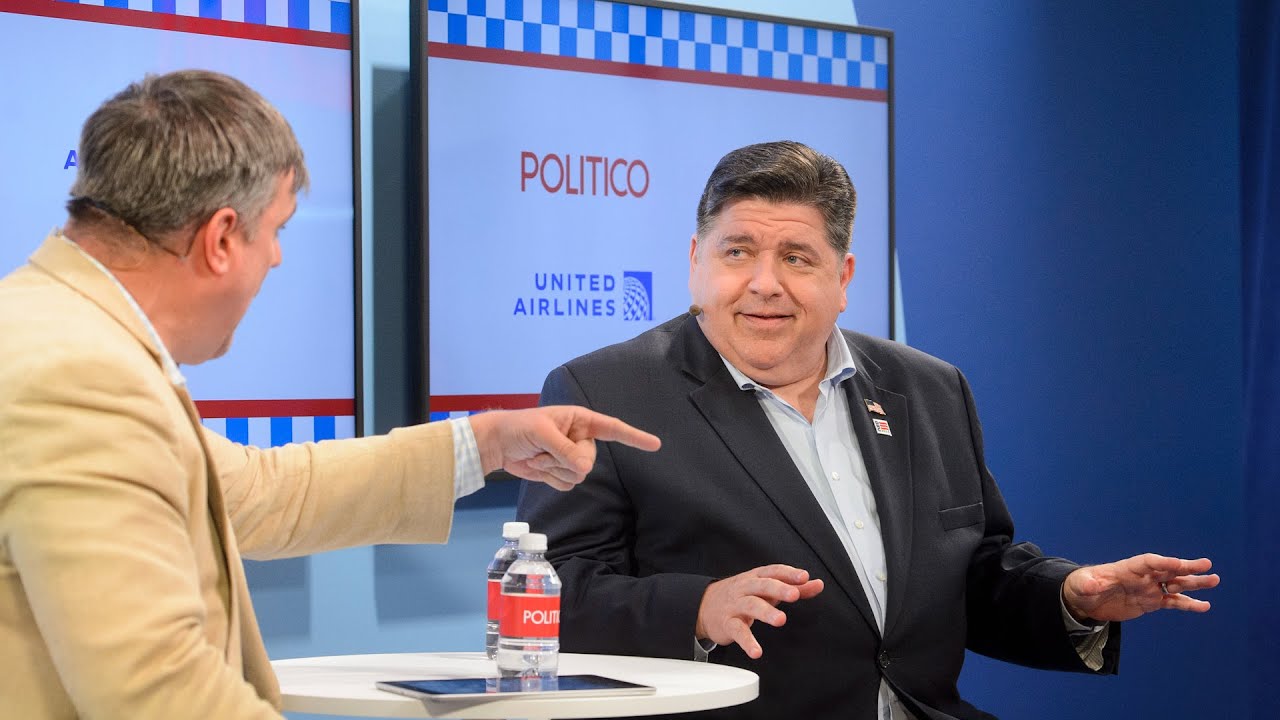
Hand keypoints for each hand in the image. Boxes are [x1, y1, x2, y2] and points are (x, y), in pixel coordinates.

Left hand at [467, 406, 660, 489]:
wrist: (499, 444)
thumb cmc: (519, 428)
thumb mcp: (542, 434)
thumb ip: (565, 450)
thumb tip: (584, 469)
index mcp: (580, 420)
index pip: (613, 429)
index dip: (634, 437)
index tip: (655, 445)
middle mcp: (580, 438)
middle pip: (590, 459)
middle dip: (566, 459)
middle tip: (544, 449)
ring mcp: (571, 457)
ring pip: (579, 475)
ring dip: (554, 469)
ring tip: (538, 455)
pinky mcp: (561, 472)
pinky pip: (567, 484)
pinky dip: (550, 478)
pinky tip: (537, 466)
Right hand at [695, 564, 823, 658]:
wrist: (704, 606)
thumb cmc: (742, 595)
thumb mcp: (766, 588)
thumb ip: (793, 587)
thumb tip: (818, 584)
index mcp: (756, 578)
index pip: (773, 571)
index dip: (788, 573)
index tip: (804, 577)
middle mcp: (745, 588)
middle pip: (762, 585)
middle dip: (779, 589)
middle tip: (794, 595)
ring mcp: (735, 605)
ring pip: (750, 605)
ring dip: (766, 612)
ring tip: (780, 620)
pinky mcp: (727, 623)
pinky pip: (737, 631)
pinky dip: (747, 642)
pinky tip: (757, 651)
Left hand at [1062, 553, 1219, 622]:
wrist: (1086, 600)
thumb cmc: (1082, 587)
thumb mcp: (1082, 585)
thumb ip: (1089, 583)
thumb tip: (1092, 584)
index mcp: (1128, 568)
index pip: (1149, 562)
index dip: (1162, 563)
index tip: (1178, 563)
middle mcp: (1143, 576)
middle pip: (1168, 569)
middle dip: (1186, 567)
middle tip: (1207, 565)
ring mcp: (1149, 588)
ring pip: (1176, 584)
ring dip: (1194, 582)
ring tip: (1214, 580)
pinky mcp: (1152, 602)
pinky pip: (1173, 602)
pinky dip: (1188, 604)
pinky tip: (1205, 606)